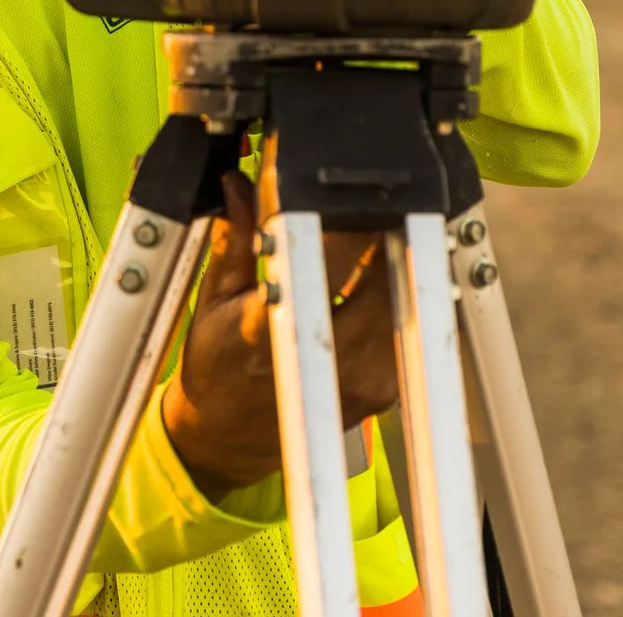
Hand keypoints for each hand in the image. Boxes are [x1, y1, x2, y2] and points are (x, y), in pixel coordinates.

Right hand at [158, 151, 401, 498]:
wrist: (228, 438)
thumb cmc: (216, 369)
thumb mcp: (212, 299)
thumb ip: (234, 240)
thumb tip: (239, 185)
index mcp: (275, 329)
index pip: (327, 257)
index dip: (339, 213)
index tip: (333, 186)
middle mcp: (328, 360)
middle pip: (385, 274)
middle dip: (381, 231)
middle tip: (368, 199)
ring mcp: (364, 379)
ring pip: (406, 299)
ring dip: (397, 261)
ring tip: (377, 231)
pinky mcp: (384, 387)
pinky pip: (409, 325)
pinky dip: (400, 294)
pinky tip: (382, 274)